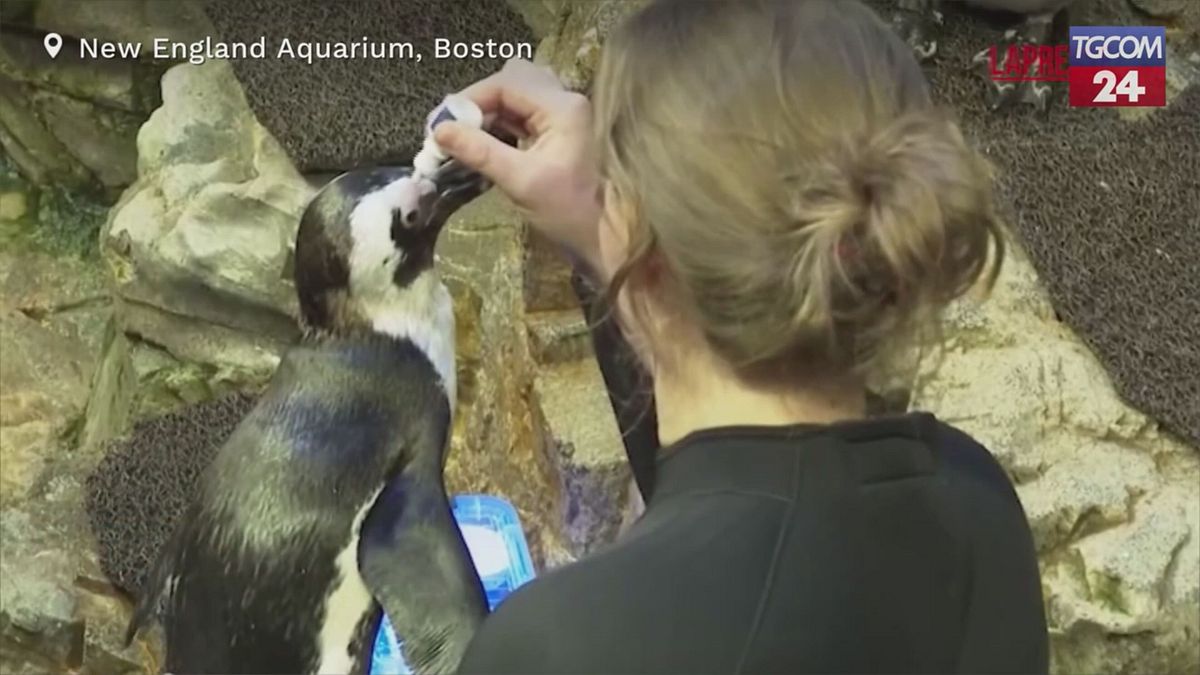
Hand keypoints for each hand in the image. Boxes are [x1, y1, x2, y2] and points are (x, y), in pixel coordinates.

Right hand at [433, 59, 603, 271]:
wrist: (602, 236)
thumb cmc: (567, 212)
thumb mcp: (520, 182)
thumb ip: (479, 151)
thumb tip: (438, 131)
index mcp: (562, 107)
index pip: (505, 83)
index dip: (469, 99)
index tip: (440, 124)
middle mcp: (565, 100)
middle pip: (511, 80)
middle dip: (478, 101)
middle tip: (452, 128)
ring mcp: (564, 113)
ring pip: (517, 94)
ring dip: (488, 111)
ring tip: (464, 136)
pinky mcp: (558, 129)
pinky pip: (523, 112)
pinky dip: (500, 121)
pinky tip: (483, 141)